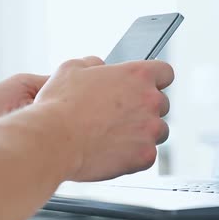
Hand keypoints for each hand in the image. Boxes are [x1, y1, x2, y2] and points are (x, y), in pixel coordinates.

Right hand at [34, 56, 173, 181]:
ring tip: (114, 137)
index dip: (155, 80)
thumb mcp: (71, 69)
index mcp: (137, 75)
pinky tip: (112, 152)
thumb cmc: (59, 105)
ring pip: (159, 131)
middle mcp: (150, 100)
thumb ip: (93, 64)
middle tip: (119, 117)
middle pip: (162, 104)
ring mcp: (150, 129)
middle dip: (145, 110)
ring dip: (143, 133)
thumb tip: (98, 65)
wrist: (53, 140)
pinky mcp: (145, 155)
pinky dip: (134, 156)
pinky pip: (148, 155)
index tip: (144, 88)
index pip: (165, 72)